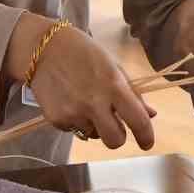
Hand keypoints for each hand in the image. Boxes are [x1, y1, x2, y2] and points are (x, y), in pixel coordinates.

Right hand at [6, 16, 154, 150]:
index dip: (146, 136)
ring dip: (95, 126)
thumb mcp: (113, 66)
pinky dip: (77, 121)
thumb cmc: (84, 53)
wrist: (42, 49)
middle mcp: (93, 103)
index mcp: (113, 85)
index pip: (137, 120)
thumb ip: (132, 93)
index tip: (147, 143)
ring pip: (94, 136)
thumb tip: (150, 115)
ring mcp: (73, 113)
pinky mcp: (56, 120)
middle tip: (115, 128)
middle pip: (115, 140)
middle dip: (118, 137)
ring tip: (85, 103)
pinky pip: (74, 130)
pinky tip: (70, 101)